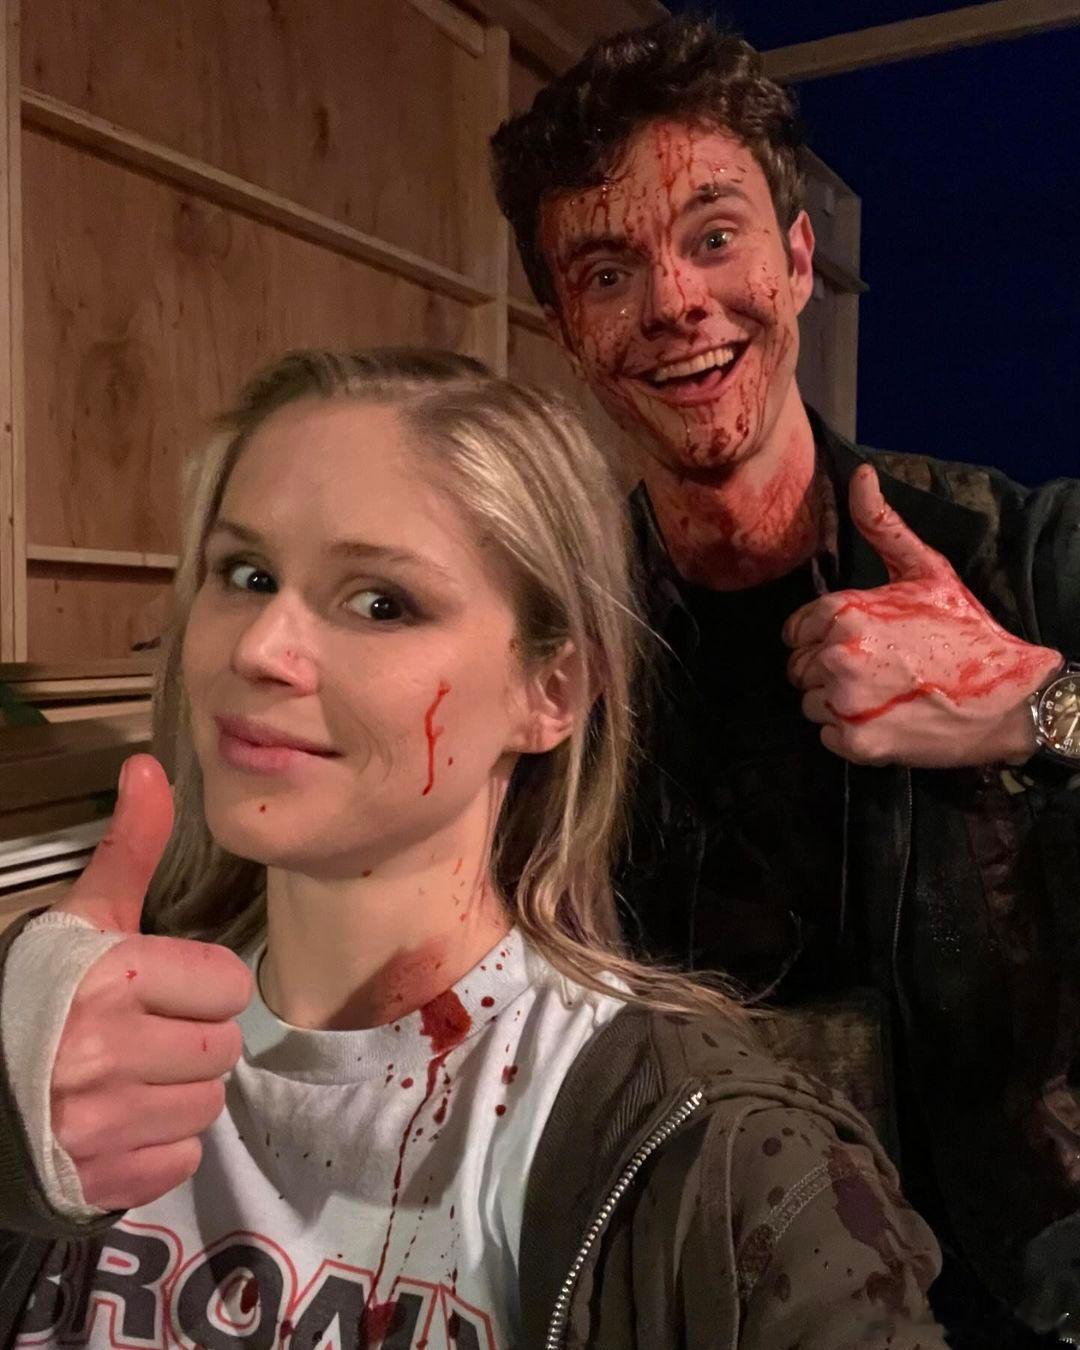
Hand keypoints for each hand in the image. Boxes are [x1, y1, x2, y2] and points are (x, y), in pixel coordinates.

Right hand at [49, 754, 252, 1209]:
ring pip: (205, 1105)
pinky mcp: (101, 1181)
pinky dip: (157, 1145)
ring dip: (178, 1092)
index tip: (165, 987)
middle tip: (146, 1033)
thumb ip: (128, 848)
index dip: (201, 986)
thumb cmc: (30, 993)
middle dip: (193, 1038)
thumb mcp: (80, 917)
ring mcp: (106, 1124)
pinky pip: (179, 1160)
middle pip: (223, 1048)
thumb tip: (149, 765)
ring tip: (131, 1075)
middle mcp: (113, 1053)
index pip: (228, 986)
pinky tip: (120, 1120)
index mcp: (117, 978)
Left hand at [783, 465, 1061, 767]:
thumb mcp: (926, 569)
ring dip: (837, 701)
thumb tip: (861, 475)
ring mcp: (846, 702)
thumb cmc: (965, 630)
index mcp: (846, 612)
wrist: (1008, 698)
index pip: (794, 631)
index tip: (856, 641)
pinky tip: (885, 717)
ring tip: (882, 692)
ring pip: (810, 703)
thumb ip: (881, 525)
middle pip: (798, 669)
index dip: (821, 636)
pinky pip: (826, 735)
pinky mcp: (857, 742)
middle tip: (875, 668)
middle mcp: (838, 656)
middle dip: (827, 668)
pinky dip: (850, 731)